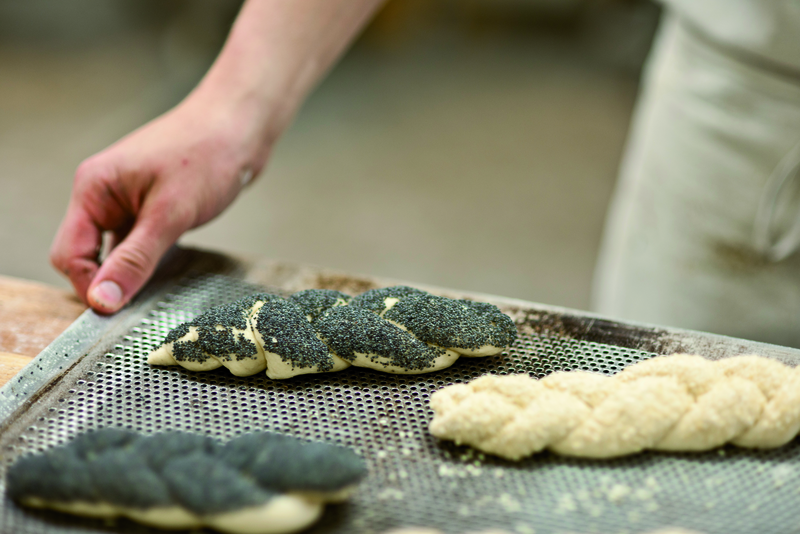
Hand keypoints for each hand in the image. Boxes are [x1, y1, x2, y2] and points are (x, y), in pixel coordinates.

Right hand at [51, 0, 383, 313]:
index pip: (69, 253)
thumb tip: (102, 301)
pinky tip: (169, 266)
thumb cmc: (207, 155)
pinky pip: (135, 241)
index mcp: (93, 188)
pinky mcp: (148, 204)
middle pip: (87, 255)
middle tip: (144, 299)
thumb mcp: (170, 214)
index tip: (117, 310)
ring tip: (160, 282)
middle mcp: (102, 193)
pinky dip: (147, 257)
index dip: (90, 285)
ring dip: (131, 270)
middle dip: (110, 279)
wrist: (241, 126)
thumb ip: (135, 259)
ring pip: (114, 250)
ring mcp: (125, 199)